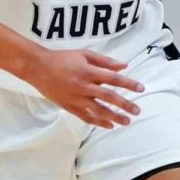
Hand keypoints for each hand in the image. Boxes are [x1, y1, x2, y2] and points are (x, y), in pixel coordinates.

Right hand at [25, 47, 143, 128]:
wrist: (38, 68)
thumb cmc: (62, 58)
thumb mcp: (84, 54)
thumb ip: (105, 61)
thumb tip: (124, 66)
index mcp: (88, 72)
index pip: (113, 79)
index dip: (128, 84)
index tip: (141, 88)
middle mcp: (84, 86)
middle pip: (109, 97)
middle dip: (125, 105)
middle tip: (137, 111)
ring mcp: (76, 98)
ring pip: (98, 111)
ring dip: (113, 117)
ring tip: (126, 122)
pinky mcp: (69, 106)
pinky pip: (85, 117)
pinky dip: (97, 122)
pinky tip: (108, 125)